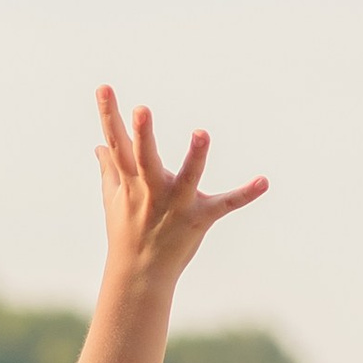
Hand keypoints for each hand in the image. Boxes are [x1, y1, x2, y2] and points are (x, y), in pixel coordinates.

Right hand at [95, 88, 265, 290]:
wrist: (139, 275)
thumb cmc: (126, 232)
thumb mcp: (114, 198)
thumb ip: (109, 169)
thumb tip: (98, 146)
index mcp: (131, 181)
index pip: (116, 142)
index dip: (109, 114)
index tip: (104, 86)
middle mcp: (151, 191)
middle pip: (145, 159)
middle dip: (143, 135)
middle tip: (142, 109)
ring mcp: (175, 205)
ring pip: (186, 178)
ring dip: (194, 157)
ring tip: (201, 133)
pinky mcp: (199, 219)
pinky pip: (225, 205)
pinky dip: (245, 194)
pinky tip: (264, 180)